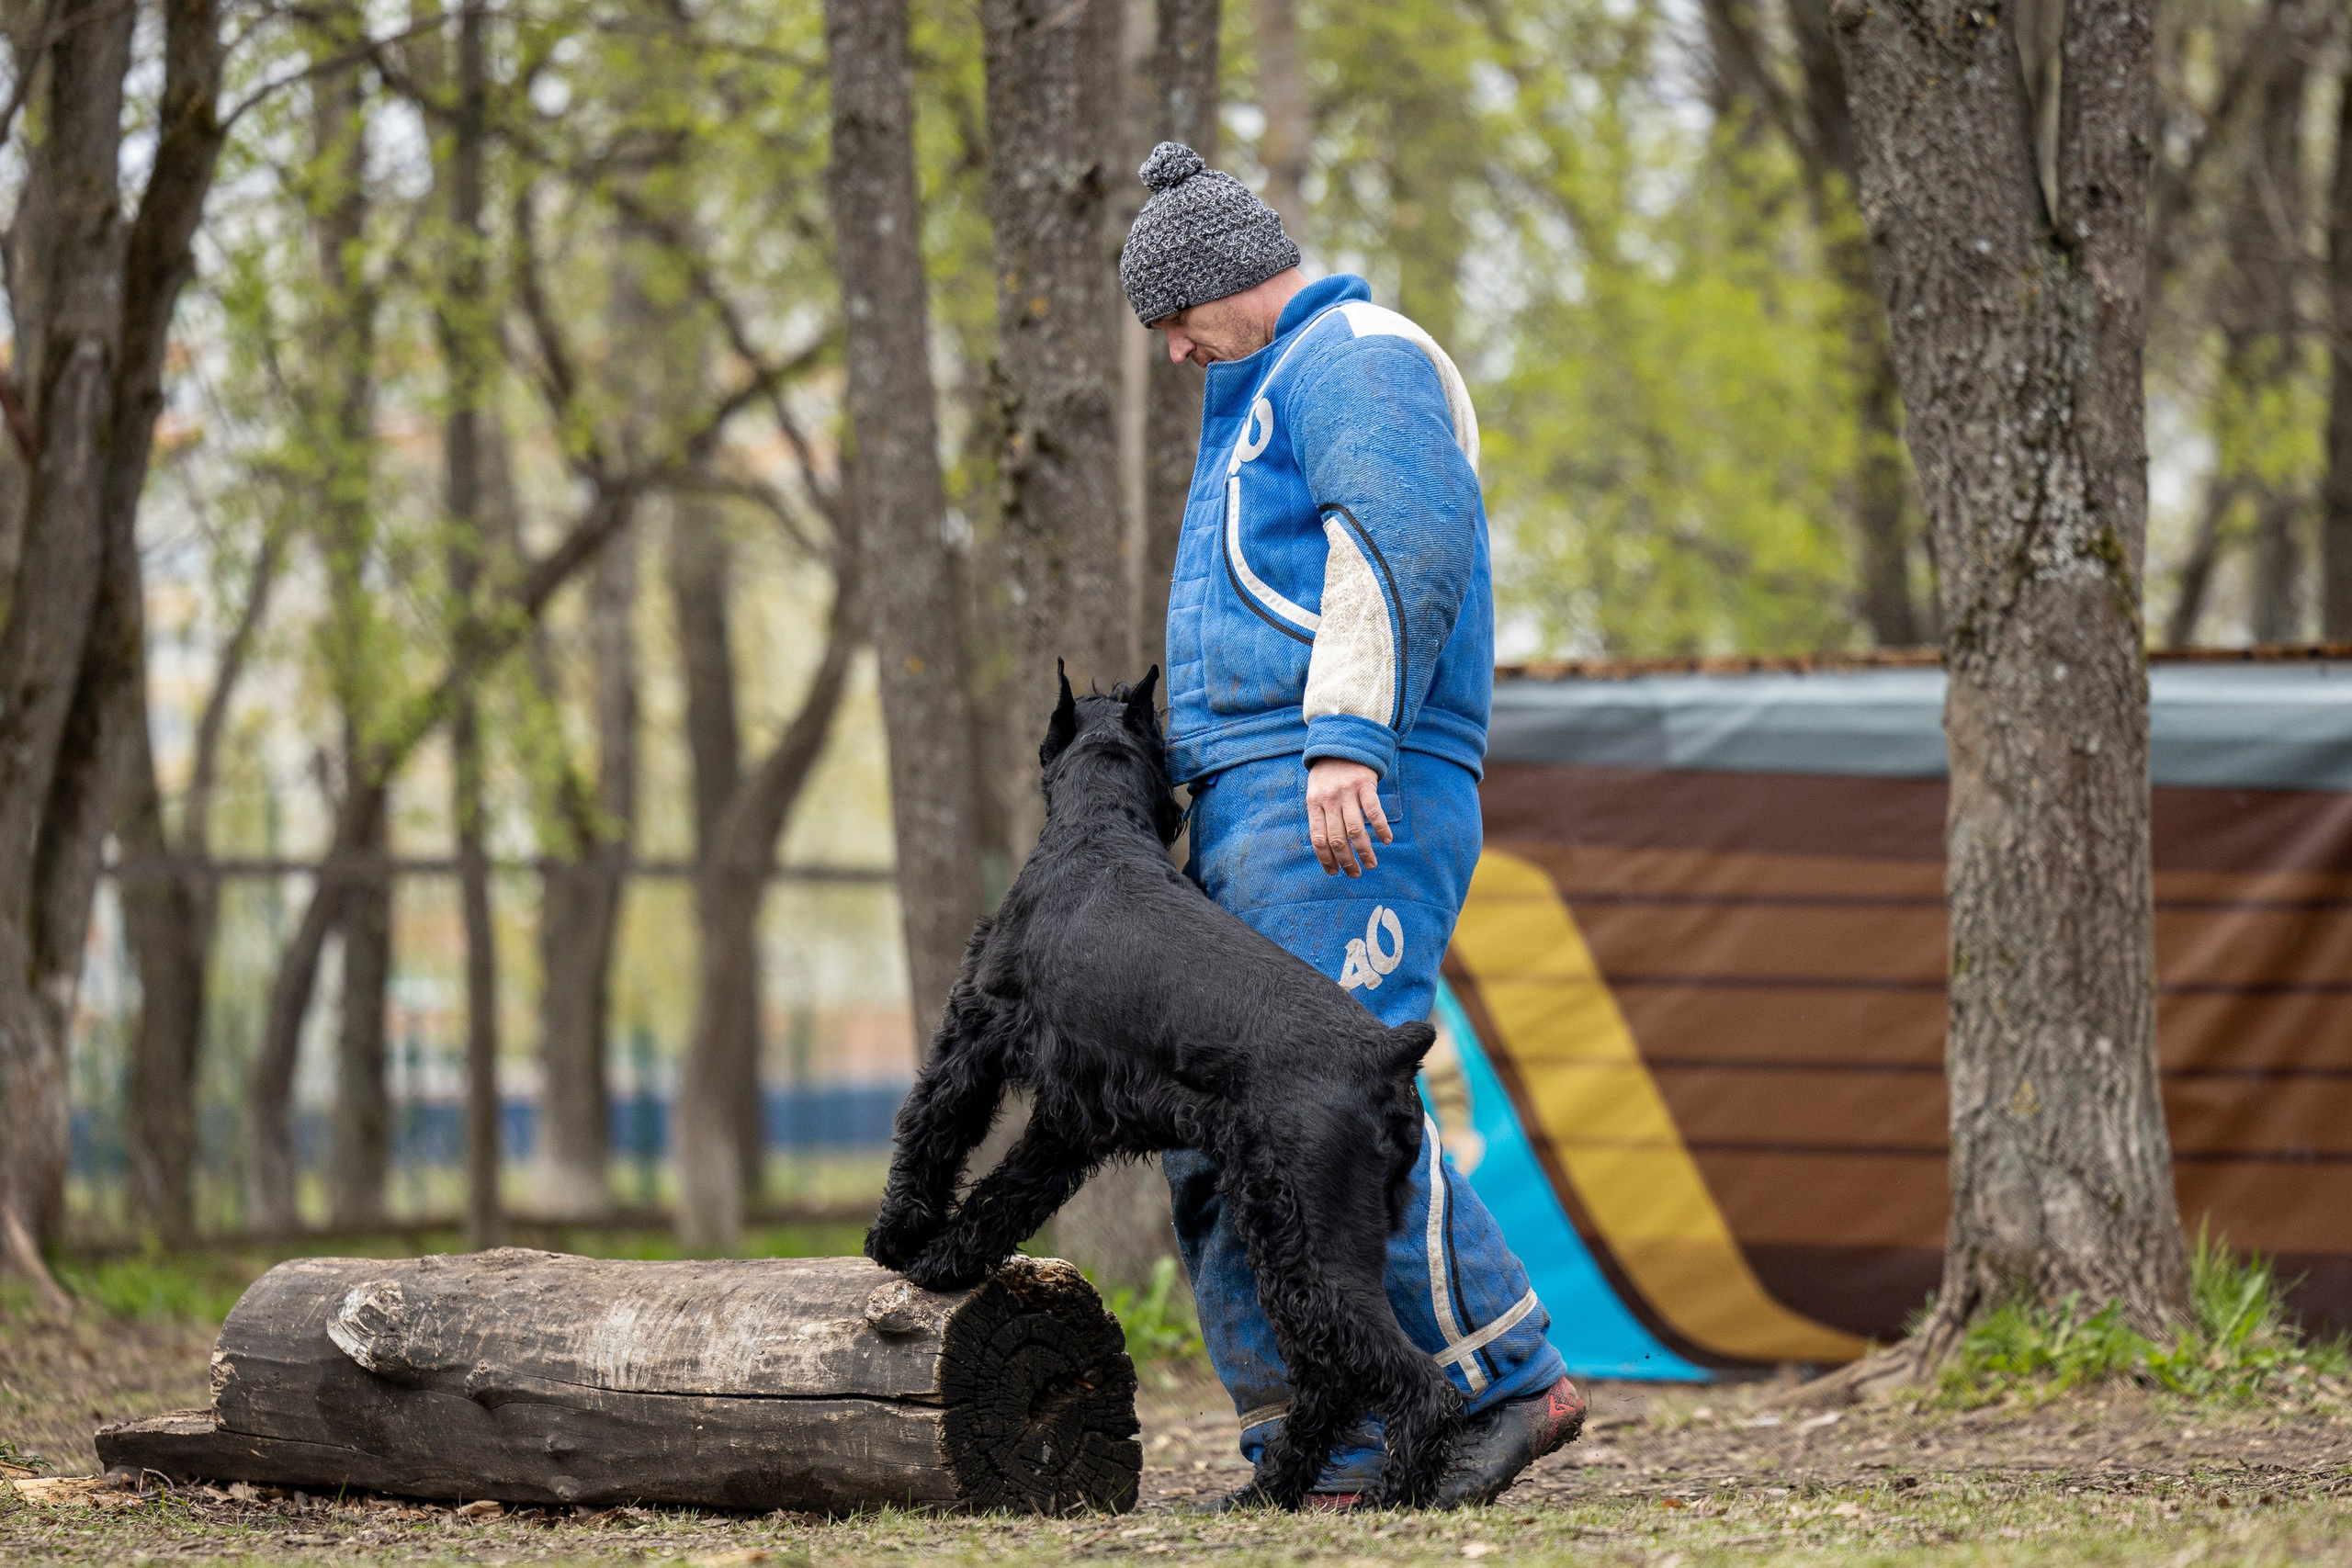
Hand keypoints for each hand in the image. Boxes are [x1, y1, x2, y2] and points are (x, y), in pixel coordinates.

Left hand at [1306, 758, 1391, 876]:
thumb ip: (1319, 814)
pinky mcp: (1365, 784)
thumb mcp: (1315, 790)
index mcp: (1314, 803)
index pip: (1318, 838)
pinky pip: (1374, 811)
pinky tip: (1386, 840)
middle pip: (1337, 838)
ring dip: (1364, 851)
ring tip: (1371, 864)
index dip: (1326, 859)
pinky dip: (1380, 828)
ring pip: (1355, 829)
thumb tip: (1326, 848)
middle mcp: (1329, 799)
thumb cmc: (1328, 772)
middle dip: (1346, 861)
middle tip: (1355, 873)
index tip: (1334, 873)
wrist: (1343, 741)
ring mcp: (1347, 792)